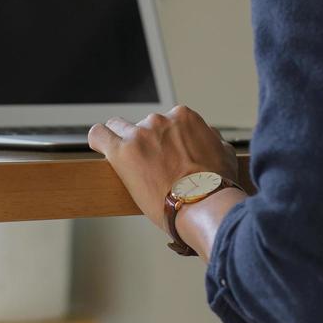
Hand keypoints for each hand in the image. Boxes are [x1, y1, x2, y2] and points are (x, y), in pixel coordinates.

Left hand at [88, 105, 238, 230]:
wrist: (203, 205)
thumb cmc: (216, 185)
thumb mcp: (224, 153)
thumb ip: (210, 139)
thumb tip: (207, 136)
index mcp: (184, 117)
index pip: (167, 121)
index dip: (165, 140)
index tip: (165, 155)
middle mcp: (160, 120)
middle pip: (144, 125)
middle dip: (146, 142)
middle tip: (151, 165)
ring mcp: (139, 134)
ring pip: (119, 128)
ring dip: (123, 142)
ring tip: (128, 162)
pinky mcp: (122, 152)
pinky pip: (99, 135)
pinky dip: (98, 140)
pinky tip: (99, 147)